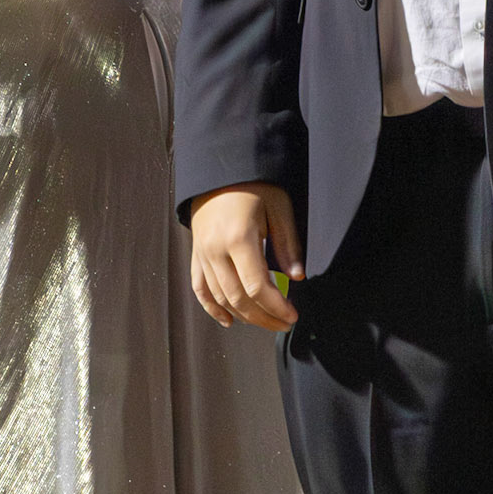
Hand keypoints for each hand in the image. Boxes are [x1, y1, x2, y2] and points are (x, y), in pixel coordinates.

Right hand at [190, 182, 303, 332]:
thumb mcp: (279, 207)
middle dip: (264, 317)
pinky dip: (212, 308)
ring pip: (221, 298)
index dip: (276, 307)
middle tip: (283, 323)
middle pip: (239, 298)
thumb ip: (288, 244)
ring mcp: (202, 254)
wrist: (219, 170)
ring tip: (266, 321)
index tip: (292, 315)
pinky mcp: (196, 254)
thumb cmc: (252, 185)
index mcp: (238, 238)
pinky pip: (200, 289)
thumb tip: (297, 277)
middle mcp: (216, 250)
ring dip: (244, 316)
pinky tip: (228, 320)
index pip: (257, 287)